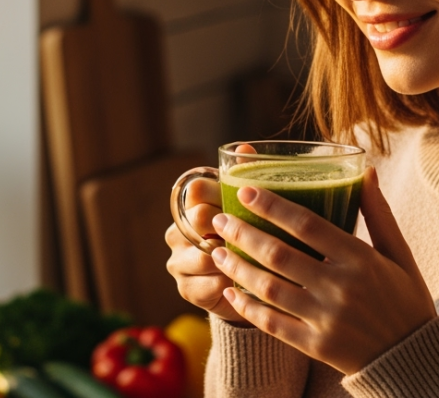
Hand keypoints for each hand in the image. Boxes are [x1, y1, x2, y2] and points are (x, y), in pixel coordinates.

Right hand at [165, 174, 248, 324]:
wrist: (255, 287)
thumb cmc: (256, 240)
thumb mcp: (254, 211)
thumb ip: (247, 178)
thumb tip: (244, 149)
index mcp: (192, 206)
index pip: (197, 188)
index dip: (224, 192)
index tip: (250, 202)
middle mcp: (178, 231)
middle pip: (199, 218)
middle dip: (232, 226)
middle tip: (261, 233)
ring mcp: (178, 261)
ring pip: (203, 255)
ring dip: (234, 259)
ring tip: (259, 261)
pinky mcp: (186, 289)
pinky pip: (208, 284)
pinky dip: (232, 284)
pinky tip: (248, 282)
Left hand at [210, 168, 436, 374]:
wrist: (413, 358)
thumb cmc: (406, 300)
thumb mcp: (399, 253)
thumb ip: (378, 213)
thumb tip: (367, 171)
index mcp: (361, 259)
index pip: (307, 225)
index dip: (272, 206)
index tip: (245, 190)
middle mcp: (341, 288)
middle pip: (278, 254)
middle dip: (242, 233)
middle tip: (220, 219)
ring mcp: (326, 320)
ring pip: (268, 288)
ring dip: (237, 267)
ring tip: (216, 250)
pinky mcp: (315, 346)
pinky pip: (271, 323)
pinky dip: (246, 306)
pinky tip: (230, 291)